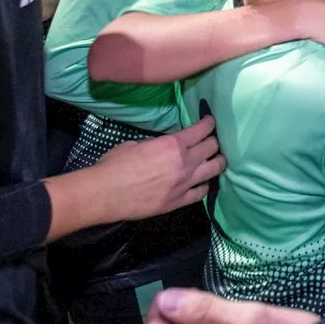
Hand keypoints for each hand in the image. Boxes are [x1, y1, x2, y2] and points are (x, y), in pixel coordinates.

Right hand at [94, 115, 226, 220]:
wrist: (105, 194)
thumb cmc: (115, 165)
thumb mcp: (136, 144)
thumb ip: (156, 144)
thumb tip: (161, 147)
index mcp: (173, 144)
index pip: (202, 130)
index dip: (209, 123)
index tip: (210, 122)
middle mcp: (185, 162)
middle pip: (212, 147)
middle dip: (214, 141)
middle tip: (212, 141)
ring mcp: (185, 183)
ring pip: (215, 169)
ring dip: (218, 162)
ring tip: (218, 160)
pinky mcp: (179, 201)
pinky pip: (201, 192)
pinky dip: (204, 186)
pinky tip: (203, 183)